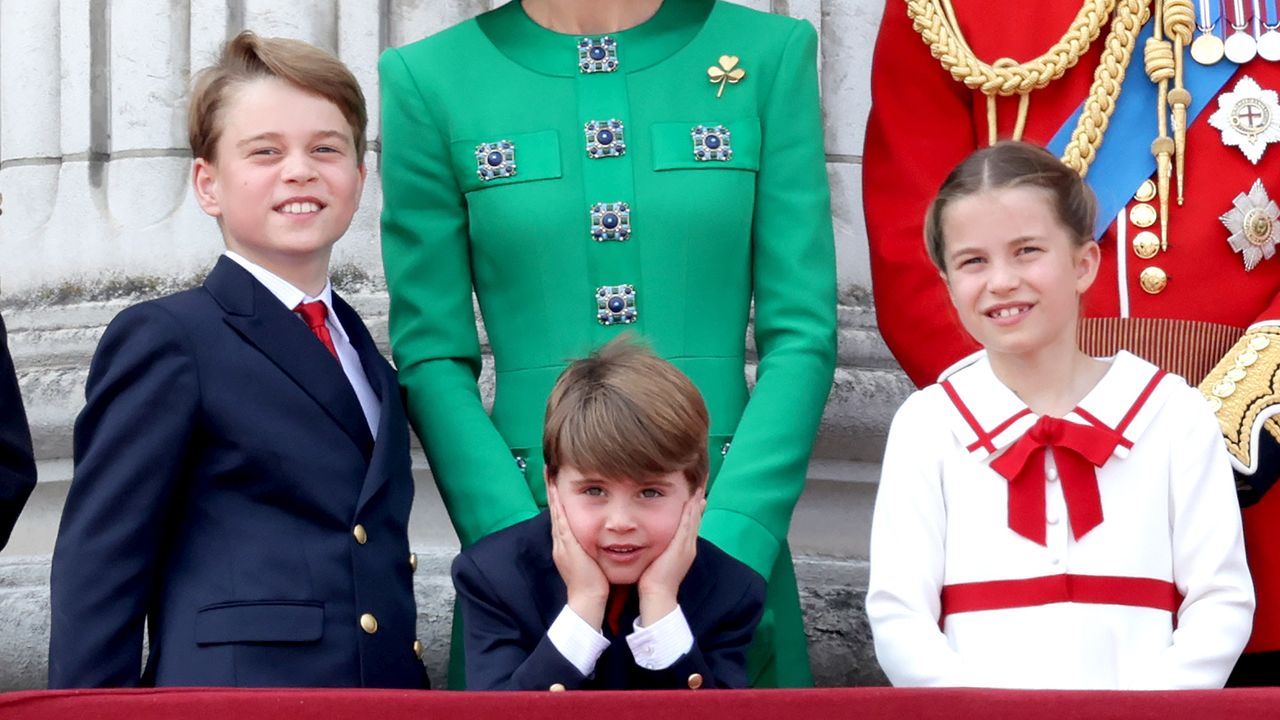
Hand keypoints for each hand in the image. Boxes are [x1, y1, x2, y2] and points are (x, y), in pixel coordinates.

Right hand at [548, 484, 609, 629]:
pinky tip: (556, 490)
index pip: (561, 516)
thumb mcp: (592, 560)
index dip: (558, 499)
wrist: (588, 600)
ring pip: (555, 512)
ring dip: (552, 493)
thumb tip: (602, 537)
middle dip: (552, 491)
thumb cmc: (594, 583)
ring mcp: (562, 542)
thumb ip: (593, 547)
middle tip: (549, 471)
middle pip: (555, 510)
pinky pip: (559, 520)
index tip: (557, 482)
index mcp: (566, 545)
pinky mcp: (566, 545)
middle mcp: (561, 541)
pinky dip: (557, 505)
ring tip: (550, 474)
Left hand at [637, 487, 705, 626]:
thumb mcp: (657, 559)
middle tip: (699, 486)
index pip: (689, 525)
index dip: (692, 510)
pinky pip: (689, 525)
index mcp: (683, 549)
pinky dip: (691, 511)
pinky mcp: (683, 547)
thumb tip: (648, 540)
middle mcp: (688, 546)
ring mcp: (687, 546)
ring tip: (698, 488)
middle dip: (697, 502)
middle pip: (695, 519)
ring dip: (696, 503)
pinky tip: (691, 499)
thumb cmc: (652, 580)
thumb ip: (656, 548)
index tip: (693, 496)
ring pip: (694, 519)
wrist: (657, 594)